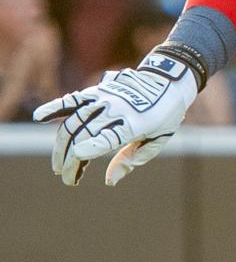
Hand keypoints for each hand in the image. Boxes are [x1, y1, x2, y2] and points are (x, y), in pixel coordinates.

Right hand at [34, 52, 197, 186]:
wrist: (169, 79)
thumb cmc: (165, 115)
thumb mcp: (159, 139)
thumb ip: (134, 159)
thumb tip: (109, 181)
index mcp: (137, 123)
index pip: (111, 136)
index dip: (94, 146)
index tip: (79, 156)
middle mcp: (118, 109)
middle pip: (86, 135)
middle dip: (71, 160)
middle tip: (67, 178)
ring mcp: (106, 98)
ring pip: (74, 122)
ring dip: (62, 145)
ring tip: (58, 165)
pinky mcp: (97, 91)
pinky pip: (73, 99)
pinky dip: (56, 107)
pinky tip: (40, 117)